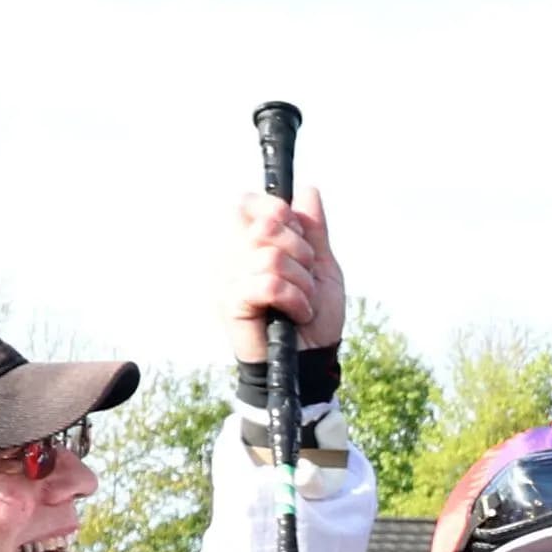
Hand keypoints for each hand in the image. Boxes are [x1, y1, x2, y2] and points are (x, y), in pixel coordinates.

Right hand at [231, 186, 344, 364]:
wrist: (312, 360)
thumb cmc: (313, 317)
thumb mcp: (322, 267)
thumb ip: (313, 230)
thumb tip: (307, 190)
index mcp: (251, 244)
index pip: (249, 203)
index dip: (278, 210)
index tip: (297, 230)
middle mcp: (233, 257)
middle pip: (266, 226)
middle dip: (301, 253)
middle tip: (307, 280)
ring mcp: (229, 279)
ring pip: (271, 257)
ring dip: (302, 284)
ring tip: (303, 303)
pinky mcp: (231, 303)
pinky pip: (268, 284)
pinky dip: (295, 300)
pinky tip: (297, 315)